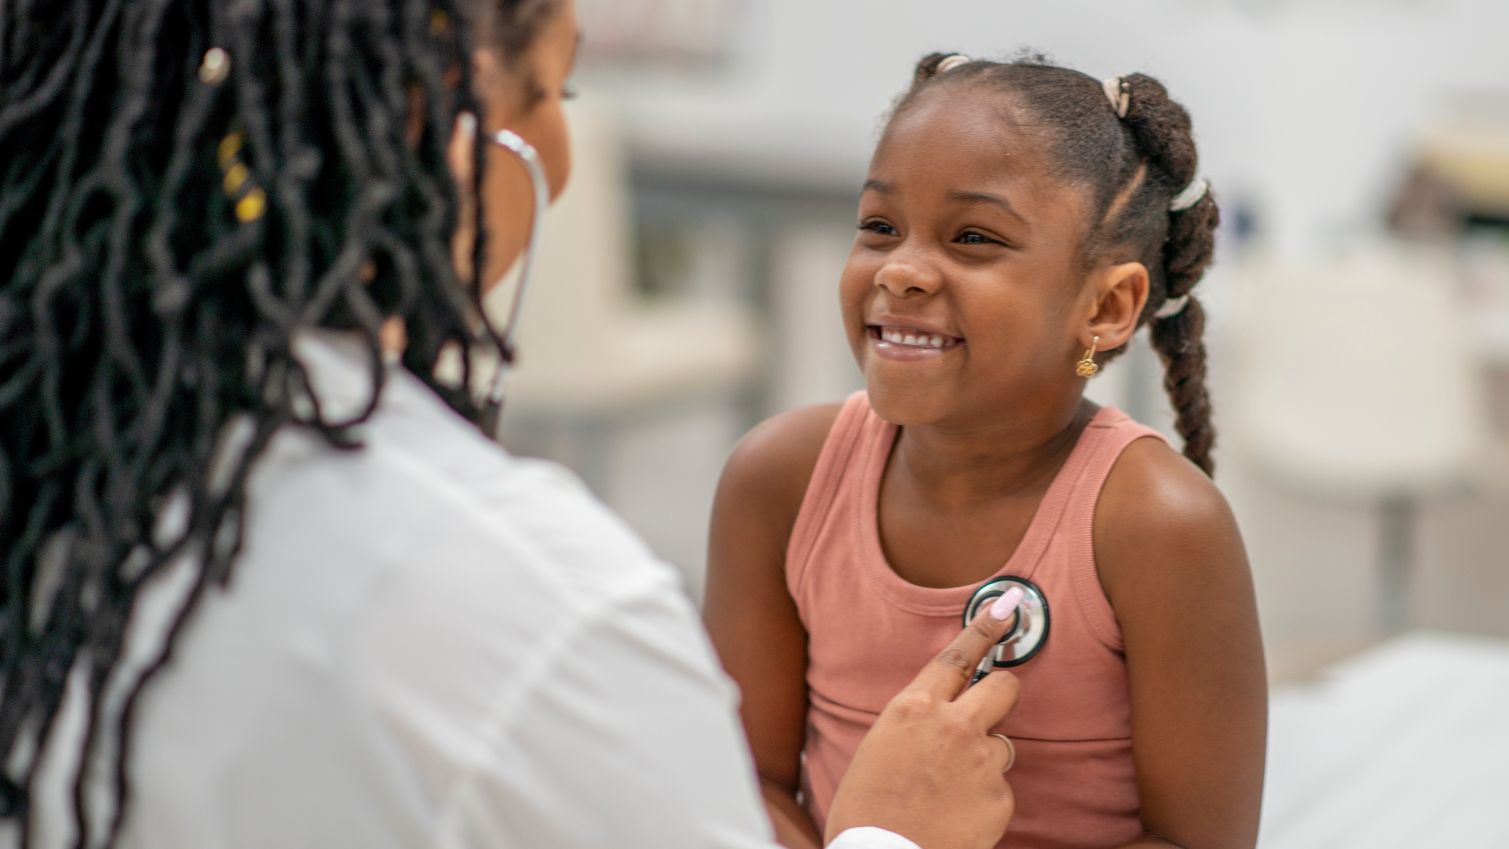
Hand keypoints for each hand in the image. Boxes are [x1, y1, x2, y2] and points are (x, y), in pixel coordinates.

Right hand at [824, 588, 1023, 848]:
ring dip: (983, 762)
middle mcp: (953, 725)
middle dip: (1002, 692)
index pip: (957, 656)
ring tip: (949, 793)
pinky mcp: (1001, 797)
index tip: (1007, 606)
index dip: (984, 628)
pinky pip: (1000, 789)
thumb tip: (938, 720)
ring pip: (1001, 745)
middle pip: (1003, 687)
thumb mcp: (878, 749)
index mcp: (913, 708)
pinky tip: (956, 818)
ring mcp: (982, 761)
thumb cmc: (865, 811)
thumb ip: (916, 725)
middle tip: (990, 708)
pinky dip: (983, 802)